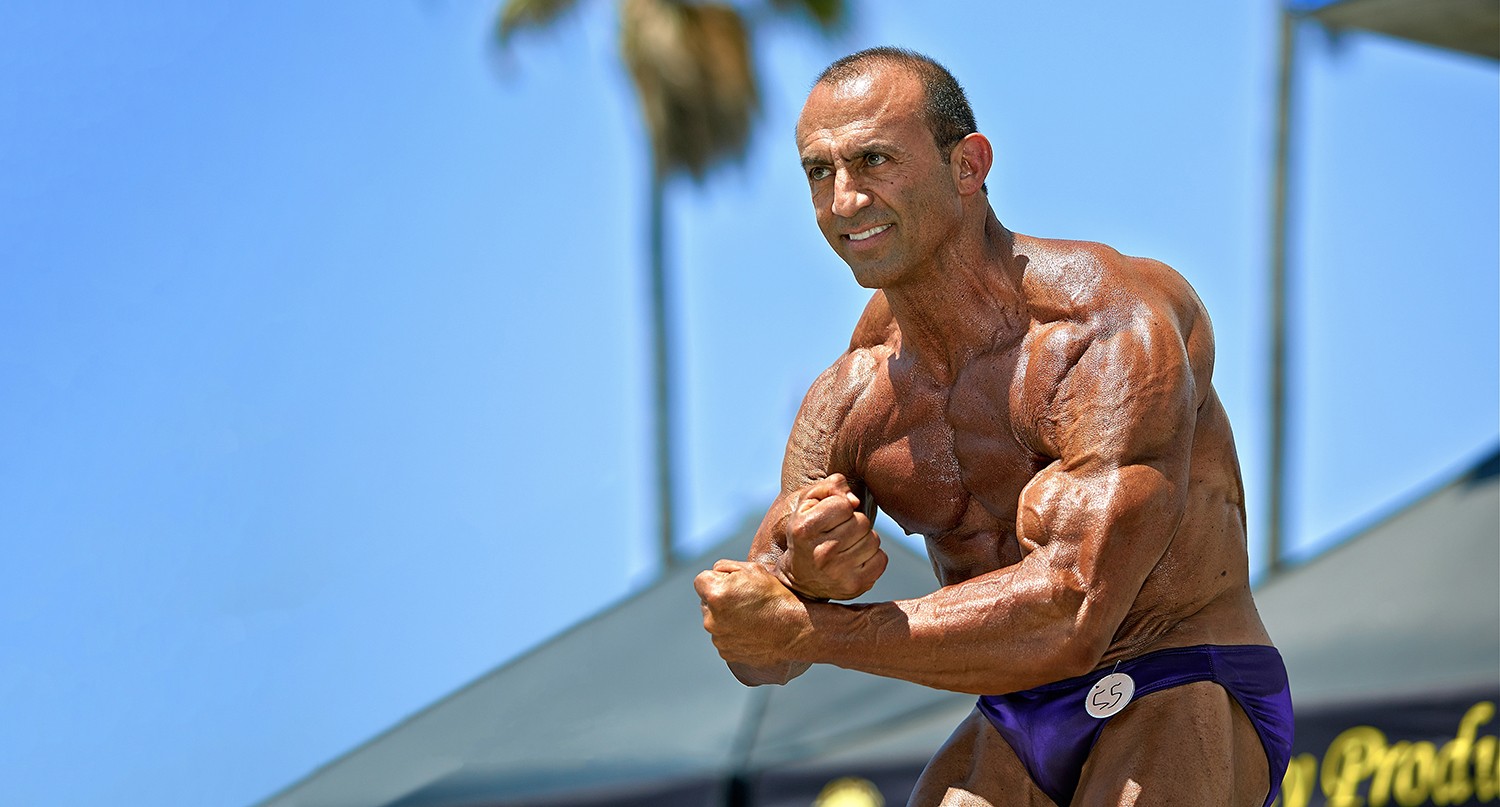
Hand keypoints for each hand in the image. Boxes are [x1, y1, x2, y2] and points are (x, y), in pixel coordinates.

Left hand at [695, 559, 811, 684]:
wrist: (795, 630)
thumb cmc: (776, 597)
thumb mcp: (753, 569)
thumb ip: (726, 567)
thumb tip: (714, 572)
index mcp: (715, 595)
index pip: (700, 580)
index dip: (716, 579)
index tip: (732, 584)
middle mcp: (711, 618)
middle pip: (706, 602)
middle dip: (719, 600)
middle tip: (745, 600)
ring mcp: (718, 638)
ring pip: (715, 621)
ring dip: (726, 618)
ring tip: (752, 617)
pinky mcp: (725, 652)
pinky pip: (723, 638)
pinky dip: (732, 634)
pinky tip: (752, 630)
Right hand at [777, 474, 886, 600]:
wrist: (801, 578)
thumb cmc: (807, 532)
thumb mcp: (807, 504)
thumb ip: (829, 487)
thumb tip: (854, 501)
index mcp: (805, 529)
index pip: (843, 505)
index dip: (840, 507)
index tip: (829, 518)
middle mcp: (821, 553)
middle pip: (862, 522)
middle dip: (854, 523)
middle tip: (839, 533)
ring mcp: (839, 572)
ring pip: (874, 539)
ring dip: (864, 539)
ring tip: (847, 546)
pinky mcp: (855, 586)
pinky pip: (881, 559)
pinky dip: (873, 556)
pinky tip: (856, 559)